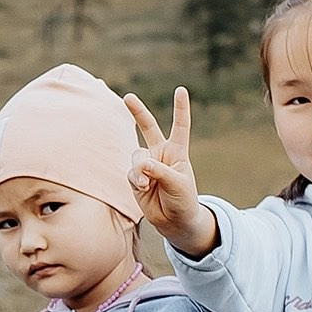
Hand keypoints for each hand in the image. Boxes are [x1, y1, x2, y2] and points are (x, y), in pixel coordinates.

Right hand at [122, 87, 215, 255]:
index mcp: (177, 152)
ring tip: (145, 184)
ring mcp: (146, 166)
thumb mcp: (178, 184)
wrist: (174, 221)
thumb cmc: (183, 200)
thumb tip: (141, 163)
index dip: (180, 109)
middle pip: (148, 128)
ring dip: (139, 169)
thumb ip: (160, 171)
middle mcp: (160, 155)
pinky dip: (135, 179)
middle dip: (137, 112)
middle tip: (127, 97)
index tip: (181, 90)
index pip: (180, 126)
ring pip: (136, 156)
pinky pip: (130, 173)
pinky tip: (142, 188)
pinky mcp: (135, 179)